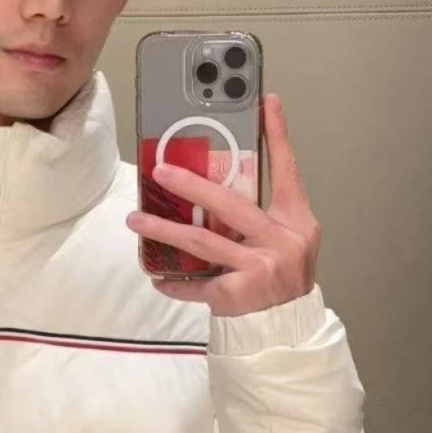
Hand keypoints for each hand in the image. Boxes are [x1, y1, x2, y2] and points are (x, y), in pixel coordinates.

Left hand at [125, 94, 321, 316]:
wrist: (286, 330)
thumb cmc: (280, 278)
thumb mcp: (284, 241)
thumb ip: (259, 216)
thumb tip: (211, 186)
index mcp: (296, 221)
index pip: (286, 171)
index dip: (278, 136)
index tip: (266, 102)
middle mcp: (281, 241)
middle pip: (229, 204)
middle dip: (191, 185)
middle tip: (160, 171)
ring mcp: (259, 268)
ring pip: (201, 241)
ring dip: (163, 229)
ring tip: (135, 220)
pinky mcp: (236, 293)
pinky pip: (196, 283)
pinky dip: (174, 282)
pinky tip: (156, 276)